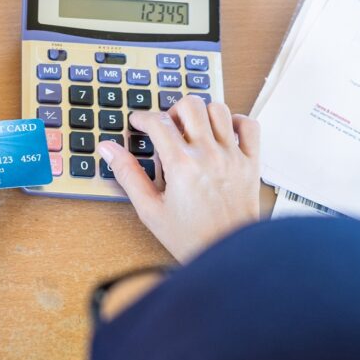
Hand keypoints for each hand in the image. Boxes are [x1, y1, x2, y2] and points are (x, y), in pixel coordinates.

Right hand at [96, 96, 259, 262]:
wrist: (227, 254)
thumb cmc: (189, 237)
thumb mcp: (149, 209)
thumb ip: (127, 174)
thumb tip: (108, 149)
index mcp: (181, 165)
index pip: (158, 121)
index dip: (143, 117)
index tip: (138, 122)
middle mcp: (209, 154)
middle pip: (191, 105)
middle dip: (173, 109)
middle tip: (167, 126)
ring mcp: (233, 156)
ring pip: (219, 109)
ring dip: (203, 114)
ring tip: (193, 130)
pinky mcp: (251, 163)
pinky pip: (250, 126)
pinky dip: (236, 122)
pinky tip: (223, 134)